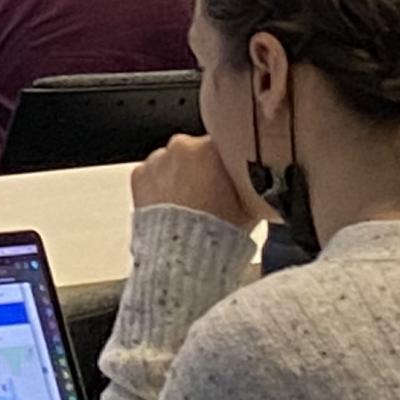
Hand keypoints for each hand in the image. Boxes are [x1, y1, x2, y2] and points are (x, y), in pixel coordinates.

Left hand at [130, 132, 268, 229]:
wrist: (184, 255)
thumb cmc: (219, 232)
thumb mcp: (251, 204)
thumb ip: (252, 181)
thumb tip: (261, 177)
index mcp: (210, 147)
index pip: (224, 143)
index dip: (228, 161)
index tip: (231, 174)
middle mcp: (181, 146)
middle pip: (196, 151)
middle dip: (203, 168)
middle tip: (212, 194)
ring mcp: (157, 159)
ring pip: (173, 162)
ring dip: (180, 177)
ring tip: (190, 205)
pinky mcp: (139, 175)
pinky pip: (153, 175)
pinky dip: (160, 187)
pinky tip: (172, 208)